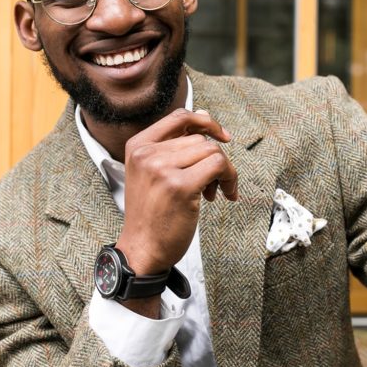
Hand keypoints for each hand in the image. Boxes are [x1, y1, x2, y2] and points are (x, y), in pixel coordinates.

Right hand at [115, 108, 237, 311]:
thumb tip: (204, 116)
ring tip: (214, 192)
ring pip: (212, 151)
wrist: (142, 249)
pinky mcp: (180, 186)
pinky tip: (224, 195)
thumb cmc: (152, 213)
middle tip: (212, 184)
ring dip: (223, 171)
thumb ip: (175, 146)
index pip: (179, 117)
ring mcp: (162, 169)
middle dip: (214, 158)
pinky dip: (229, 178)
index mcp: (137, 146)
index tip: (221, 136)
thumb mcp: (153, 173)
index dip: (205, 122)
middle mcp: (147, 153)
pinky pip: (218, 166)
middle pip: (200, 138)